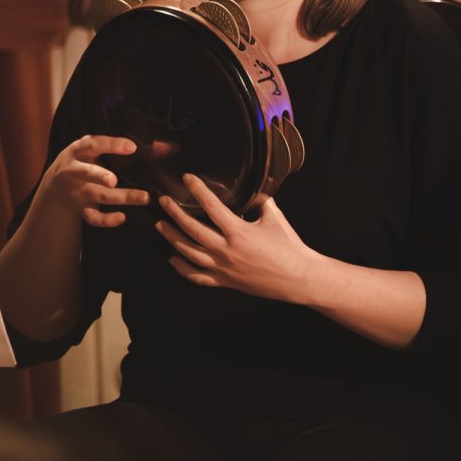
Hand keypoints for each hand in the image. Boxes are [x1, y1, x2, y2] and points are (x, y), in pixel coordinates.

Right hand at [36, 135, 150, 227]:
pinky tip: (123, 218)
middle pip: (88, 173)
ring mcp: (78, 191)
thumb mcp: (96, 150)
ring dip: (120, 197)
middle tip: (115, 180)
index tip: (132, 147)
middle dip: (100, 176)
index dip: (111, 145)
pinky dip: (107, 220)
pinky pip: (93, 217)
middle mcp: (74, 170)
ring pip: (98, 195)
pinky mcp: (81, 208)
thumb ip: (127, 147)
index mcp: (79, 151)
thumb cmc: (85, 162)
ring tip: (143, 198)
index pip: (92, 144)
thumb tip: (169, 147)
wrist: (54, 186)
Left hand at [154, 173, 317, 303]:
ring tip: (162, 226)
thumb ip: (262, 202)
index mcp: (239, 232)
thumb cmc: (290, 247)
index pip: (212, 207)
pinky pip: (197, 276)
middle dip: (175, 214)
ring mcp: (224, 268)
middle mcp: (227, 250)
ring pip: (189, 253)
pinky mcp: (226, 281)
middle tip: (164, 202)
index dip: (198, 191)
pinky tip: (173, 259)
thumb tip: (256, 188)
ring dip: (173, 238)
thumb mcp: (275, 218)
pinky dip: (182, 268)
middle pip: (192, 230)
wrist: (298, 277)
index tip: (187, 179)